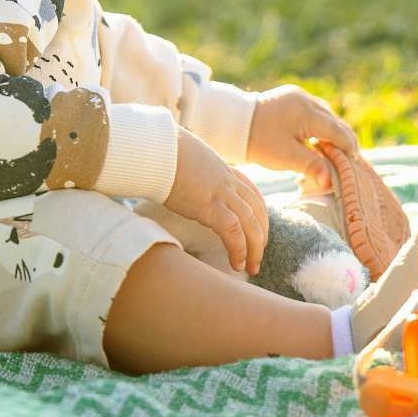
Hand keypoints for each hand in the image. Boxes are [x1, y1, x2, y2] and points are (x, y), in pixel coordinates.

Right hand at [166, 127, 269, 274]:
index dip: (259, 215)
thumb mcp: (185, 159)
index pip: (252, 194)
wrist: (155, 148)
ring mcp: (221, 193)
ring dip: (255, 249)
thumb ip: (192, 170)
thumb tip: (180, 174)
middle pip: (257, 210)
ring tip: (251, 268)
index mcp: (223, 170)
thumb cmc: (162, 152)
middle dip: (261, 235)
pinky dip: (239, 250)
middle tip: (257, 257)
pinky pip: (233, 232)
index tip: (258, 231)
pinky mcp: (209, 205)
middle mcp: (227, 181)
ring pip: (251, 224)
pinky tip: (236, 264)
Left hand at [245, 85, 361, 195]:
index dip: (348, 148)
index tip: (353, 162)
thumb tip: (331, 182)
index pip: (338, 131)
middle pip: (334, 121)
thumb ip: (312, 167)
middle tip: (349, 159)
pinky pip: (314, 111)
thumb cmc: (260, 141)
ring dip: (332, 132)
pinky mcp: (292, 96)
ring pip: (326, 115)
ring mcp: (299, 96)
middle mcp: (306, 100)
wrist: (234, 123)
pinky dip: (320, 125)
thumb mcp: (286, 157)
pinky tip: (318, 139)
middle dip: (343, 140)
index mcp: (307, 113)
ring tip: (334, 151)